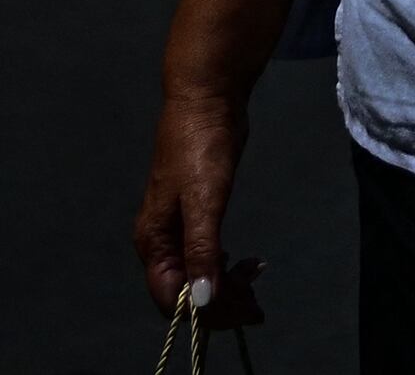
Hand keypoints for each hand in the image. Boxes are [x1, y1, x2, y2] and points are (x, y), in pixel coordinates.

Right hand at [133, 88, 264, 327]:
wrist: (207, 100)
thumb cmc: (201, 147)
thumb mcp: (204, 200)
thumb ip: (201, 250)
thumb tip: (201, 300)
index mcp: (154, 242)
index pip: (173, 298)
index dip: (207, 313)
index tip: (243, 315)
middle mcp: (162, 241)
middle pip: (186, 291)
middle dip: (221, 304)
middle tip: (259, 307)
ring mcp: (178, 228)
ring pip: (198, 274)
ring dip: (226, 285)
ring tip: (257, 278)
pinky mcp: (198, 214)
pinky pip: (207, 255)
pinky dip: (226, 265)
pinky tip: (248, 262)